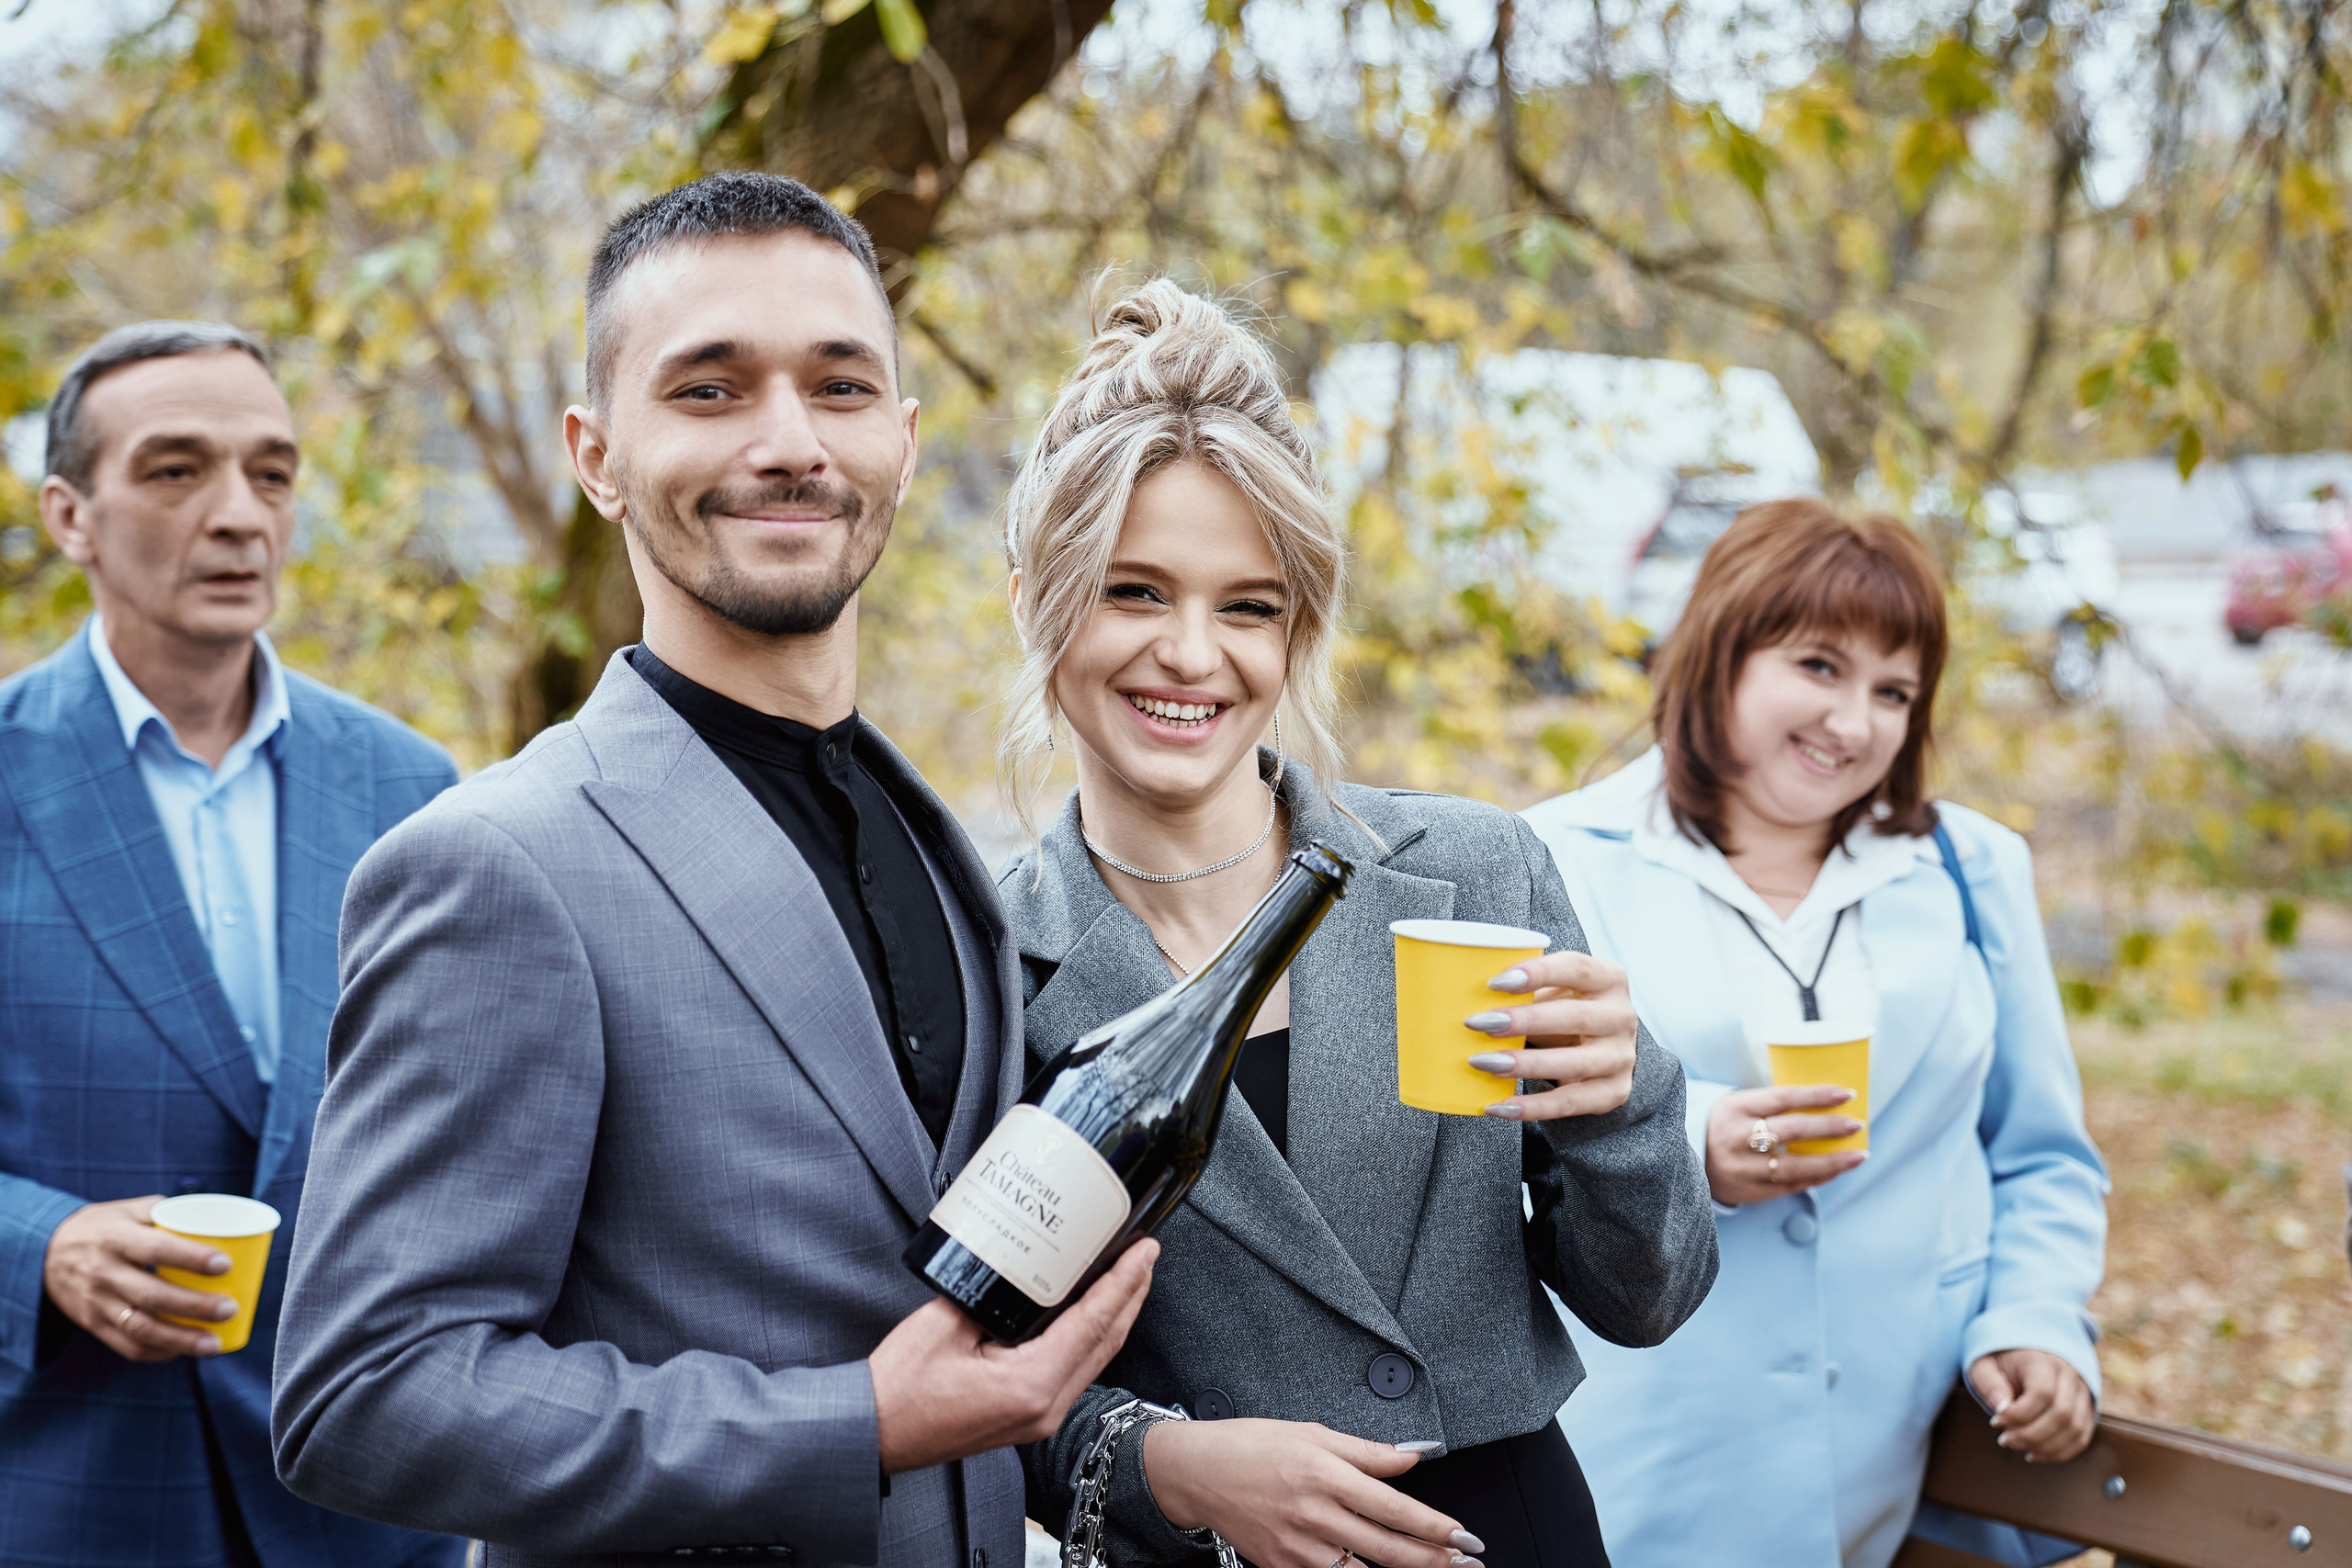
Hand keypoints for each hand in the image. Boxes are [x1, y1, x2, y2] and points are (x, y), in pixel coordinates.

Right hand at [41, 1197, 236, 1361]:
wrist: (45, 1253)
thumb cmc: (103, 1227)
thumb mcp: (128, 1210)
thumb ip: (168, 1213)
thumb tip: (216, 1222)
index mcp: (116, 1238)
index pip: (155, 1249)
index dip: (191, 1258)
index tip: (225, 1265)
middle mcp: (103, 1272)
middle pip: (151, 1295)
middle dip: (193, 1306)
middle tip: (229, 1308)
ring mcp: (96, 1302)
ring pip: (139, 1328)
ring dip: (180, 1339)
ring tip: (214, 1343)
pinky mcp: (92, 1324)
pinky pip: (125, 1345)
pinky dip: (156, 1352)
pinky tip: (183, 1351)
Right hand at [872, 1239, 1157, 1473]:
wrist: (873, 1434)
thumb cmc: (898, 1390)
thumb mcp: (944, 1324)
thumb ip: (992, 1293)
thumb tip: (1023, 1268)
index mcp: (1030, 1385)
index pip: (1094, 1323)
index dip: (1124, 1282)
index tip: (1144, 1250)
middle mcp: (1045, 1408)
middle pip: (1108, 1342)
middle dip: (1132, 1294)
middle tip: (1146, 1254)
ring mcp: (1039, 1417)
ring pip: (1096, 1359)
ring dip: (1116, 1316)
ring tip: (1128, 1277)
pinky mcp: (1028, 1416)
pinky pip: (1075, 1370)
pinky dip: (1092, 1337)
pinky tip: (1091, 1314)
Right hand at [1140, 1418, 1480, 1567]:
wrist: (1197, 1473)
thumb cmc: (1253, 1445)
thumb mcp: (1313, 1433)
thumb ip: (1368, 1452)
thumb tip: (1415, 1458)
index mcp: (1324, 1474)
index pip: (1394, 1508)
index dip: (1434, 1527)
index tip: (1464, 1536)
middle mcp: (1314, 1515)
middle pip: (1388, 1550)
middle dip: (1435, 1561)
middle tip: (1469, 1563)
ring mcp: (1297, 1548)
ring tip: (1434, 1567)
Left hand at [1463, 951, 1637, 1120]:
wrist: (1605, 1050)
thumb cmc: (1567, 1011)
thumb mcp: (1555, 991)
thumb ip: (1525, 987)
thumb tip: (1460, 990)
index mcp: (1609, 979)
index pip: (1577, 968)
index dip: (1537, 973)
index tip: (1495, 983)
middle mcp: (1622, 1017)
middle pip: (1575, 1016)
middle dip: (1524, 1021)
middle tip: (1479, 1024)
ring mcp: (1621, 1057)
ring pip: (1575, 1062)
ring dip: (1525, 1064)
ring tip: (1483, 1063)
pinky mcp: (1613, 1092)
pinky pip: (1571, 1103)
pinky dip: (1533, 1107)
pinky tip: (1500, 1106)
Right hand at [1704, 1086, 1866, 1204]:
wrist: (1683, 1160)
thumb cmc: (1722, 1126)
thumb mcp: (1736, 1105)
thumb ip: (1769, 1104)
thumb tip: (1823, 1100)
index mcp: (1734, 1108)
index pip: (1783, 1098)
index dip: (1816, 1095)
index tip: (1845, 1094)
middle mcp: (1737, 1138)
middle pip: (1792, 1131)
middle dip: (1830, 1127)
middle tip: (1857, 1124)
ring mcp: (1743, 1168)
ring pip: (1795, 1165)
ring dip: (1832, 1161)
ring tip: (1859, 1155)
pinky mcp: (1749, 1191)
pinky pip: (1790, 1185)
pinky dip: (1816, 1178)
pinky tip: (1836, 1171)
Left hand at [1970, 1348, 2096, 1462]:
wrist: (2022, 1355)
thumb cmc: (2000, 1363)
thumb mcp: (1984, 1366)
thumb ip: (1989, 1384)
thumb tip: (2001, 1408)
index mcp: (2044, 1361)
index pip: (2042, 1393)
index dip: (2019, 1414)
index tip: (1995, 1421)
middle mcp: (2069, 1375)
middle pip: (2062, 1414)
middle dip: (2031, 1434)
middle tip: (2004, 1440)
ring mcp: (2082, 1393)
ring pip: (2074, 1429)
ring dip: (2044, 1446)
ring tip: (2016, 1445)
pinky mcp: (2086, 1410)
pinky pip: (2081, 1437)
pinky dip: (2059, 1452)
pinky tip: (2034, 1454)